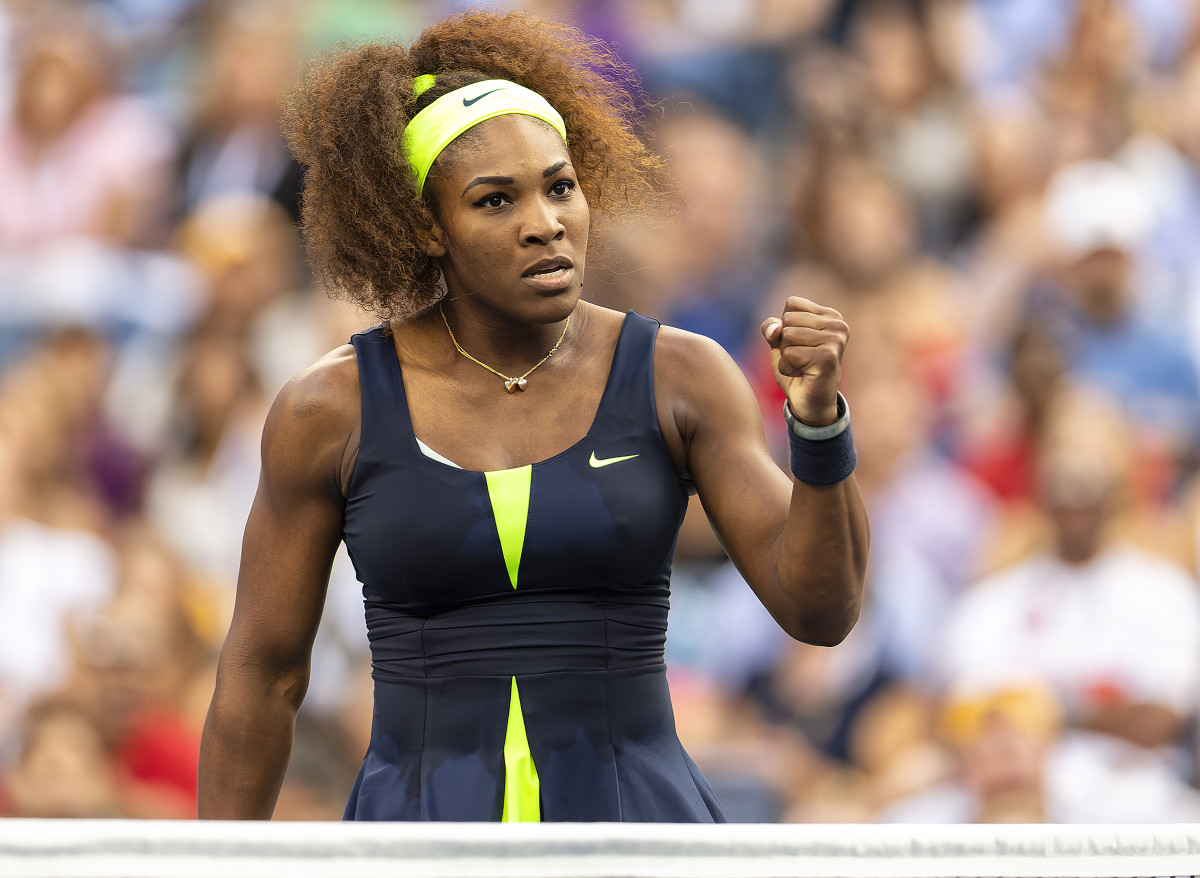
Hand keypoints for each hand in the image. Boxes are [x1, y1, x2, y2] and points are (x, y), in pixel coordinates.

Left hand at [761, 297, 848, 426]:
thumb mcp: (779, 342)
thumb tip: (775, 329)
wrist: (808, 402)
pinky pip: (789, 354)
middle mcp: (838, 324)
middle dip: (785, 342)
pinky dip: (787, 367)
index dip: (785, 326)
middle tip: (800, 358)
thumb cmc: (796, 368)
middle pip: (788, 320)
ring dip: (786, 356)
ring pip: (787, 336)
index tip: (799, 344)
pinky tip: (802, 374)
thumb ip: (771, 328)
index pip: (792, 304)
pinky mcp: (827, 357)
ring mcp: (835, 340)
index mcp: (830, 315)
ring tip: (801, 366)